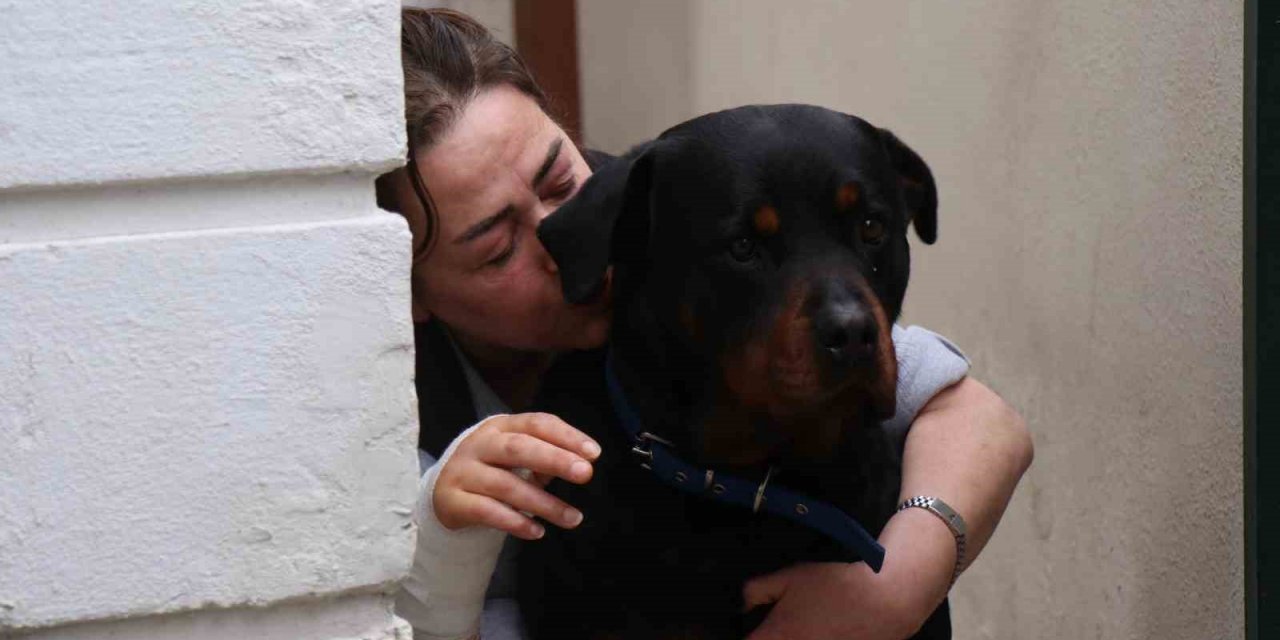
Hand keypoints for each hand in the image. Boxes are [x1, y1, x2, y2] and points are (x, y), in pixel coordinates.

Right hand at [432, 412, 601, 539]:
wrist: (444, 493)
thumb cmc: (493, 469)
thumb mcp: (516, 456)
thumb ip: (545, 456)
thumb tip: (579, 464)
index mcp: (500, 427)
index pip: (536, 424)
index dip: (566, 436)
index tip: (594, 453)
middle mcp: (479, 445)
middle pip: (518, 448)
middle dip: (554, 460)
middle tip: (585, 474)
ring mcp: (463, 472)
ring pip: (506, 485)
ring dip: (544, 503)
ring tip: (573, 518)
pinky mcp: (452, 501)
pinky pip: (487, 512)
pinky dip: (515, 522)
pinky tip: (537, 531)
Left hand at [742, 508, 954, 639]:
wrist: (885, 601)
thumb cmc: (836, 586)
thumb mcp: (791, 577)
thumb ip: (756, 590)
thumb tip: (738, 602)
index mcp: (777, 637)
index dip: (739, 637)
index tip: (746, 628)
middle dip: (767, 638)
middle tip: (767, 627)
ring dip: (791, 639)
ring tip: (799, 627)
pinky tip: (815, 631)